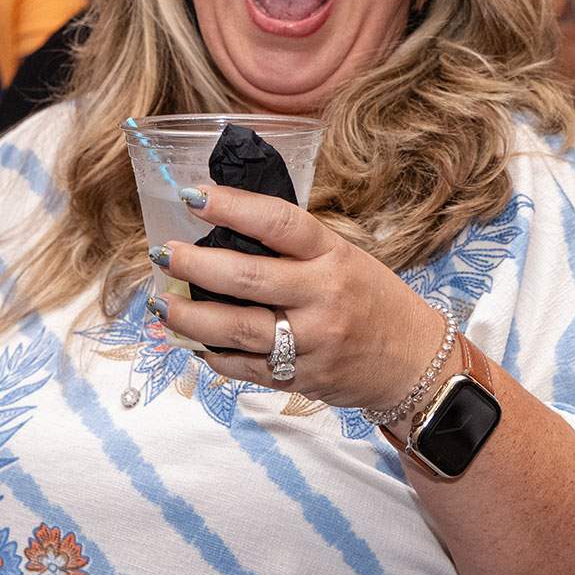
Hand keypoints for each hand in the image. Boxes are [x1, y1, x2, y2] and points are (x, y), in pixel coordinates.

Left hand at [149, 184, 448, 413]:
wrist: (413, 363)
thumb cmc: (372, 300)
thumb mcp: (344, 258)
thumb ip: (293, 248)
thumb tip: (225, 228)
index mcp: (334, 257)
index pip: (278, 223)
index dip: (232, 207)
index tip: (193, 196)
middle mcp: (323, 298)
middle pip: (248, 278)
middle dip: (196, 265)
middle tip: (164, 254)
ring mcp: (311, 342)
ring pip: (238, 329)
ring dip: (190, 316)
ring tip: (161, 304)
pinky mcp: (300, 378)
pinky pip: (244, 367)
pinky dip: (211, 353)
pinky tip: (191, 339)